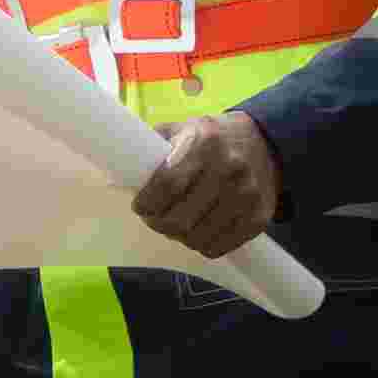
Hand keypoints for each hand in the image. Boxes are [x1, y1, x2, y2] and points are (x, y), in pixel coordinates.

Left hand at [132, 110, 282, 262]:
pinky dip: (201, 244)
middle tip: (154, 217)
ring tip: (176, 223)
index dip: (147, 202)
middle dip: (158, 223)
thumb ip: (149, 149)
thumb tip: (113, 176)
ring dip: (179, 236)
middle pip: (180, 218)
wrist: (265, 144)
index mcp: (204, 142)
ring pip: (197, 238)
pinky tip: (198, 229)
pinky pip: (219, 247)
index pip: (167, 184)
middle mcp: (229, 168)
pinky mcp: (259, 218)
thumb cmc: (210, 138)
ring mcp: (247, 195)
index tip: (139, 205)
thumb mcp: (180, 130)